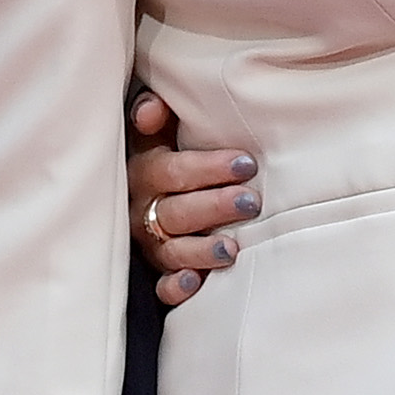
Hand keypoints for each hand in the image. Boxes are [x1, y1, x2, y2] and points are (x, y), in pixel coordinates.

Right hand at [127, 88, 258, 309]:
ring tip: (232, 248)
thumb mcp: (157, 133)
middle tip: (250, 202)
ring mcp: (150, 243)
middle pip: (176, 211)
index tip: (246, 163)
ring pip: (173, 249)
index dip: (207, 167)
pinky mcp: (158, 272)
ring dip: (201, 250)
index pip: (172, 170)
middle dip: (214, 207)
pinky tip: (194, 282)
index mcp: (144, 172)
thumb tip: (154, 107)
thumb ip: (156, 117)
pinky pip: (163, 286)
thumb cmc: (168, 157)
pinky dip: (176, 286)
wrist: (149, 195)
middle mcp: (144, 209)